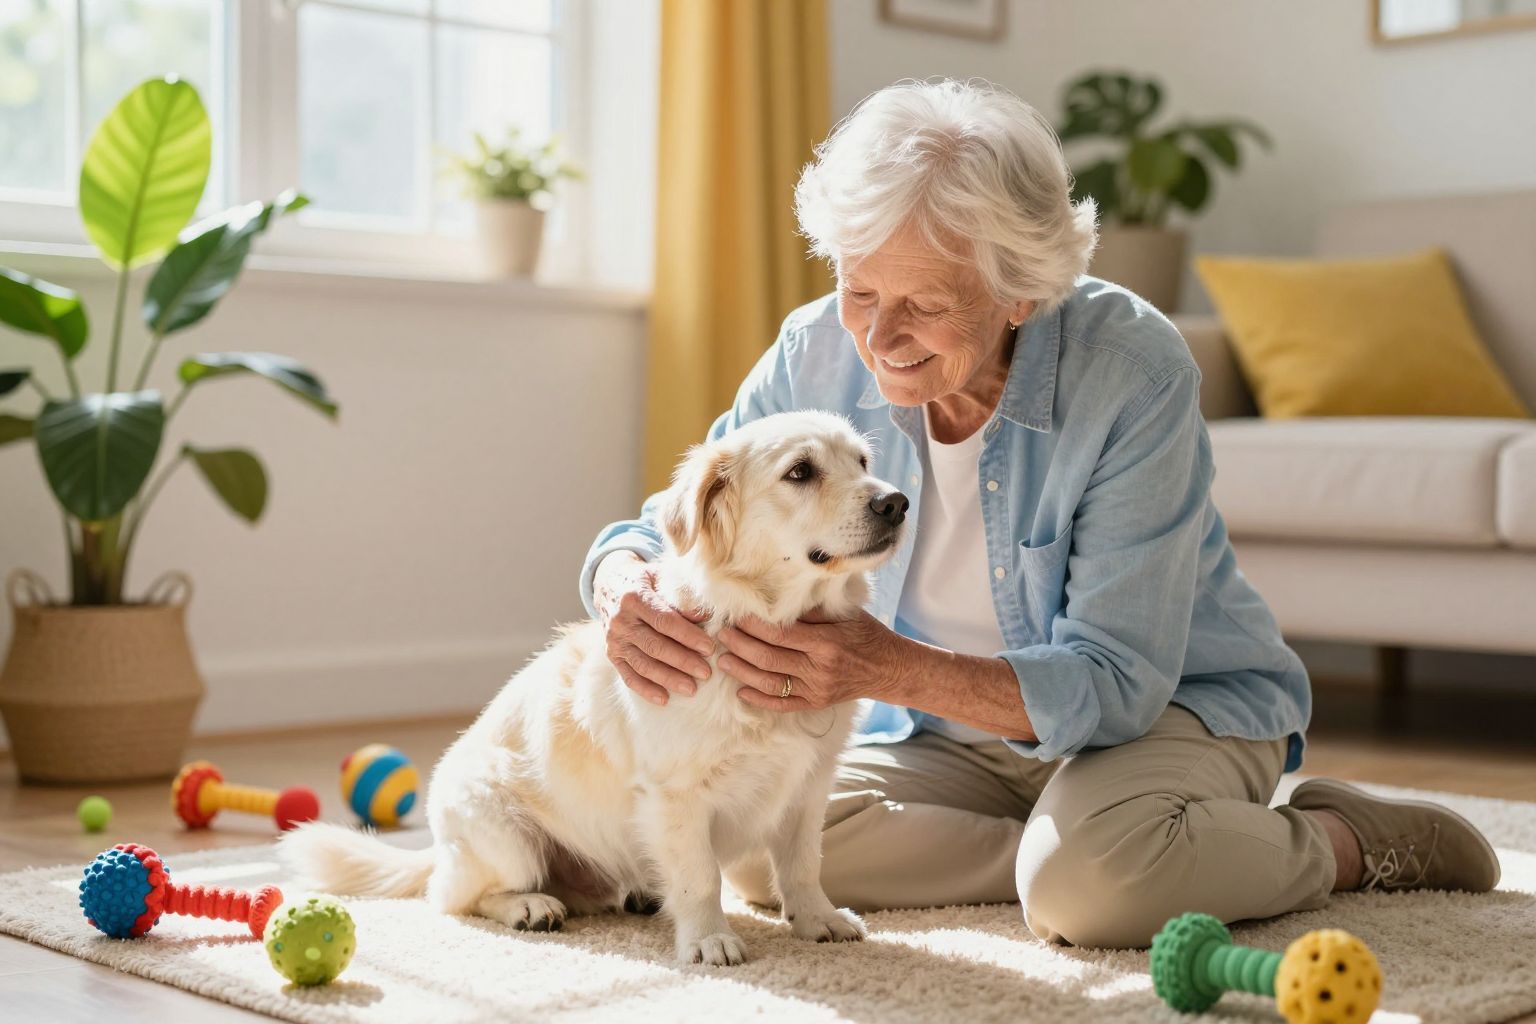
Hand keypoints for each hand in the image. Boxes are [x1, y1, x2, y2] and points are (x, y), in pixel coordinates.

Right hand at [594, 551, 713, 705]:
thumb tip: (705, 615)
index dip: (688, 636)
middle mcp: (620, 620)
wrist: (610, 586)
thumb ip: (682, 595)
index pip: (665, 621)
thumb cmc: (647, 582)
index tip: (709, 648)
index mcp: (634, 597)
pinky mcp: (612, 654)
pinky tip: (664, 699)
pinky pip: (628, 675)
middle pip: (655, 645)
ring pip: (643, 664)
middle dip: (682, 661)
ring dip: (668, 678)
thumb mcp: (662, 578)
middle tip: (706, 673)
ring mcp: (614, 640)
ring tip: (691, 688)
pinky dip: (645, 689)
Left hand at [717, 608, 906, 712]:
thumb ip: (811, 610)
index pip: (779, 634)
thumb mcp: (844, 614)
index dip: (752, 625)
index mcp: (826, 641)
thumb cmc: (865, 633)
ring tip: (723, 660)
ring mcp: (816, 689)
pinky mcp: (816, 703)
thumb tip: (774, 600)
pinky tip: (741, 690)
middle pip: (768, 658)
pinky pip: (782, 704)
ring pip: (769, 682)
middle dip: (740, 645)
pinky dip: (759, 698)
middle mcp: (819, 668)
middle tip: (721, 634)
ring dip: (742, 671)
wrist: (888, 668)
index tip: (735, 615)